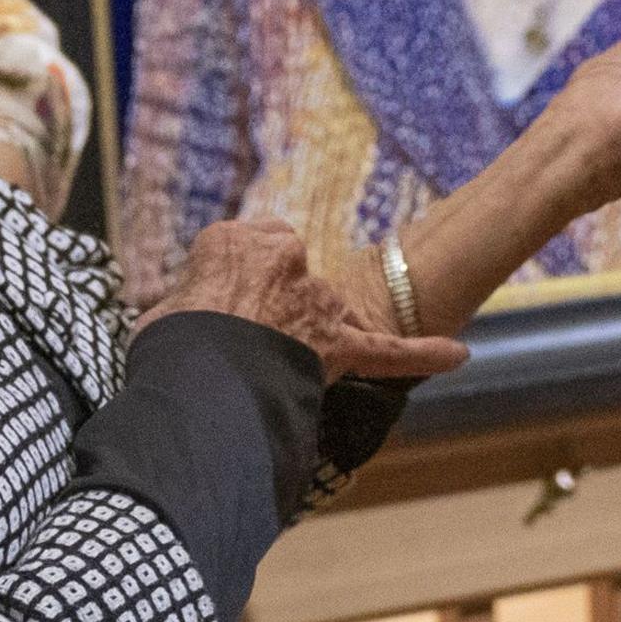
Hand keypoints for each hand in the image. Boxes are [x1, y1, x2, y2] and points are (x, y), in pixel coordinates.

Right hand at [145, 217, 466, 379]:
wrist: (198, 380)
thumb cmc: (168, 349)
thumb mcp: (162, 310)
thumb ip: (186, 305)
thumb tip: (179, 321)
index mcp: (235, 241)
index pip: (248, 250)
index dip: (238, 286)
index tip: (227, 309)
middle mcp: (285, 258)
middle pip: (290, 281)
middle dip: (276, 312)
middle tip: (244, 349)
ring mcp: (318, 300)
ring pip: (326, 316)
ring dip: (311, 341)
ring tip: (273, 377)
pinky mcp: (343, 343)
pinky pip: (391, 349)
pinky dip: (425, 353)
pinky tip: (458, 353)